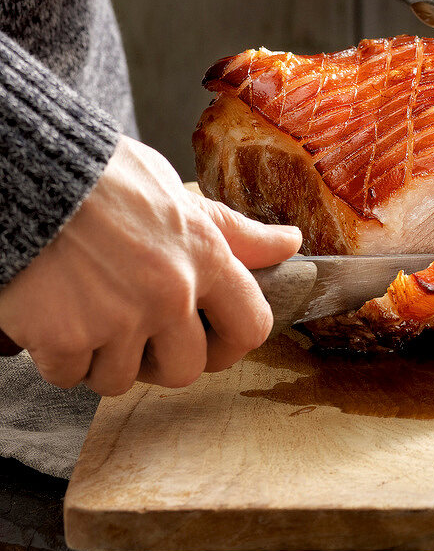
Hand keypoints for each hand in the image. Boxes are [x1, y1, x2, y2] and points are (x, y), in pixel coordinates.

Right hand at [0, 136, 301, 395]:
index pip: (251, 327)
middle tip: (133, 327)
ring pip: (121, 379)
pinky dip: (56, 355)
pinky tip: (50, 314)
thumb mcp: (174, 193)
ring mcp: (117, 320)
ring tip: (86, 312)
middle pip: (186, 369)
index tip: (210, 338)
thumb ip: (231, 230)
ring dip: (102, 358)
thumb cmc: (99, 177)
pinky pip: (69, 375)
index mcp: (204, 256)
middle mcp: (170, 294)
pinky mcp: (64, 337)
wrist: (27, 171)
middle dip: (159, 358)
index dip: (230, 342)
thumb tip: (289, 243)